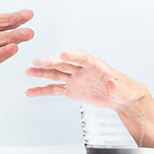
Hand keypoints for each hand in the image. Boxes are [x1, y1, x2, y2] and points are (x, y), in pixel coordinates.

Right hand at [24, 51, 147, 112]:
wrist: (122, 98)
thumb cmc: (125, 89)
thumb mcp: (122, 86)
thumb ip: (115, 83)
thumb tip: (112, 80)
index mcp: (96, 65)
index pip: (83, 57)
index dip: (73, 55)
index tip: (63, 54)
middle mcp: (82, 70)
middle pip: (64, 64)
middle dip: (51, 62)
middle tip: (38, 61)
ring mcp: (75, 79)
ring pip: (56, 74)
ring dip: (42, 73)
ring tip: (29, 71)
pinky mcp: (72, 90)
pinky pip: (55, 89)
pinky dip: (42, 90)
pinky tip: (31, 91)